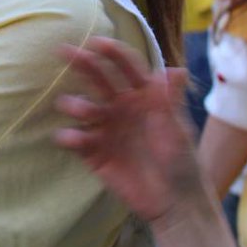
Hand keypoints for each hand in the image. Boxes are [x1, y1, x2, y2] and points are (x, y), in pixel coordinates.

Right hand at [55, 37, 203, 224]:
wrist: (174, 203)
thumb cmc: (182, 162)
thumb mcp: (178, 129)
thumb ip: (171, 101)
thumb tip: (177, 69)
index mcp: (143, 96)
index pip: (127, 68)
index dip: (113, 54)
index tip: (97, 42)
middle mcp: (121, 107)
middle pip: (98, 79)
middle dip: (82, 64)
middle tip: (64, 51)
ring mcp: (105, 128)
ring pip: (83, 108)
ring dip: (76, 104)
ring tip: (76, 108)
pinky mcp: (94, 153)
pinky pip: (77, 140)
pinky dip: (70, 137)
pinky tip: (71, 137)